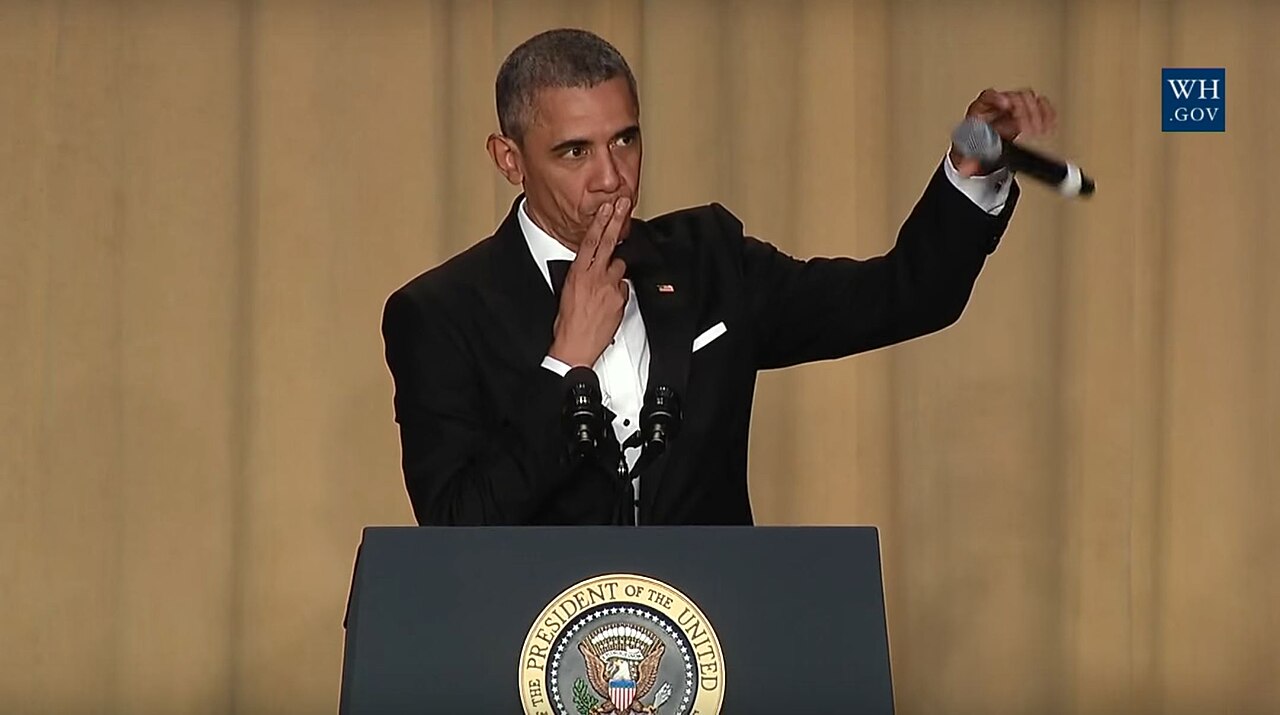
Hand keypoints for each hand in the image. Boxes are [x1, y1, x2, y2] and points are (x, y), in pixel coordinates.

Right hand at [548, 197, 631, 367]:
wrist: (575, 346)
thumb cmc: (567, 323)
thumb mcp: (567, 292)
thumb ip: (581, 275)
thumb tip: (590, 268)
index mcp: (577, 273)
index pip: (589, 241)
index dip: (600, 222)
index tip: (606, 207)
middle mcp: (594, 277)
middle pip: (608, 242)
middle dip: (616, 220)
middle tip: (624, 204)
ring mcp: (609, 288)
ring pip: (619, 267)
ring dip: (615, 271)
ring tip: (605, 285)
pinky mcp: (620, 300)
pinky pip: (623, 288)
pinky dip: (619, 291)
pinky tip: (610, 301)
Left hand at [950, 88, 1057, 176]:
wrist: (983, 147)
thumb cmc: (974, 146)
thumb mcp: (968, 153)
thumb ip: (967, 160)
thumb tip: (967, 168)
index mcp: (980, 110)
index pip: (988, 97)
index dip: (998, 98)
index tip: (1006, 105)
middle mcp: (998, 104)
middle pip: (1013, 97)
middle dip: (1023, 111)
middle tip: (1028, 128)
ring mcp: (1014, 106)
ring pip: (1028, 98)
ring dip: (1037, 113)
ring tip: (1040, 130)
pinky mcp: (1027, 111)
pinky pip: (1040, 105)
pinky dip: (1047, 113)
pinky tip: (1050, 125)